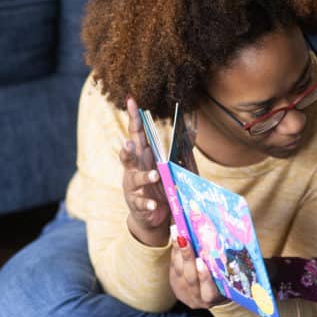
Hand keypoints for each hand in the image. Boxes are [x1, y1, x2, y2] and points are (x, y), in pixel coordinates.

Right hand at [121, 97, 169, 245]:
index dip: (134, 117)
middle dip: (127, 149)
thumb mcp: (166, 169)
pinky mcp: (137, 204)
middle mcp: (134, 170)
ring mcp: (133, 188)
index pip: (136, 134)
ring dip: (146, 177)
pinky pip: (142, 203)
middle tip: (128, 144)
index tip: (132, 100)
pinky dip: (148, 203)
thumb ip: (175, 154)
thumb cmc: (158, 188)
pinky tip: (154, 204)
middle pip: (129, 156)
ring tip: (155, 176)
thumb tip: (189, 136)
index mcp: (141, 157)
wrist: (149, 217)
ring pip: (135, 179)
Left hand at [169, 233, 225, 308]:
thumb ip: (224, 267)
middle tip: (184, 241)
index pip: (209, 291)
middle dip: (187, 258)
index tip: (201, 261)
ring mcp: (185, 293)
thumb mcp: (227, 279)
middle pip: (191, 279)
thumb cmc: (225, 283)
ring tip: (178, 235)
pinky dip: (175, 252)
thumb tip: (224, 241)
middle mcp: (198, 299)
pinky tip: (176, 238)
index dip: (204, 277)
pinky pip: (174, 268)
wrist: (212, 295)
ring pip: (179, 272)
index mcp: (214, 299)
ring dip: (178, 252)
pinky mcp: (175, 286)